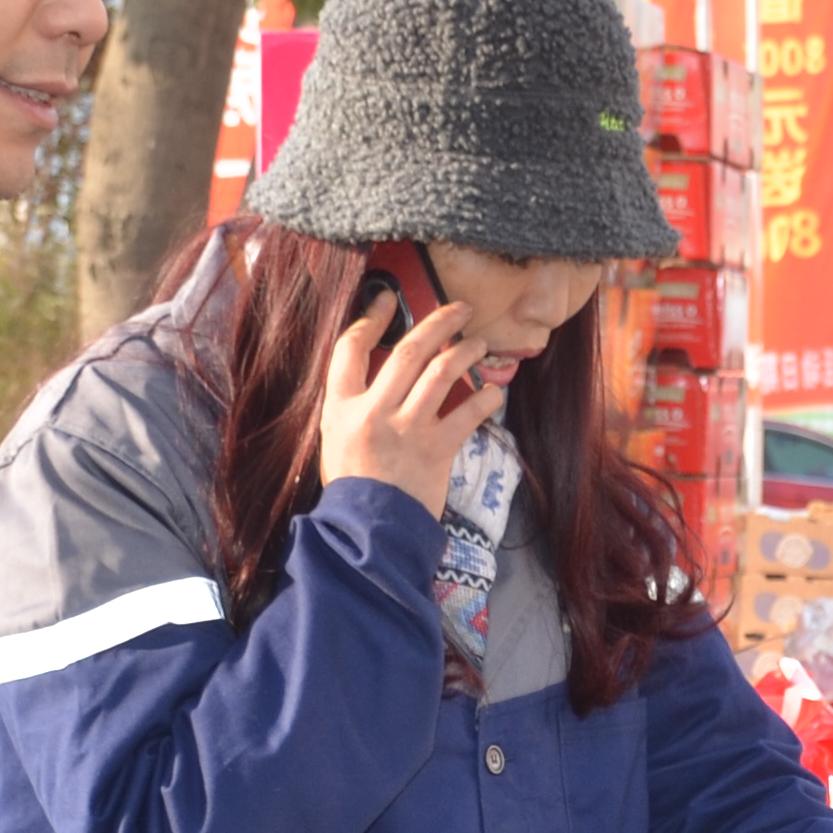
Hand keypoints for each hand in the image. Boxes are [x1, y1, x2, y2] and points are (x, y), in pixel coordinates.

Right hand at [319, 297, 501, 500]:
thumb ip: (356, 404)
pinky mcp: (435, 450)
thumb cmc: (354, 486)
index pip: (351, 348)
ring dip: (465, 352)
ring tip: (480, 344)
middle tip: (461, 308)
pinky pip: (467, 413)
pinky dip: (486, 399)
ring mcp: (406, 430)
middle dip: (437, 323)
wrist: (368, 532)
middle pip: (407, 352)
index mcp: (341, 408)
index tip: (389, 300)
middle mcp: (373, 412)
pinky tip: (495, 392)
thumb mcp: (337, 439)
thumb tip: (389, 370)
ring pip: (441, 373)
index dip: (371, 318)